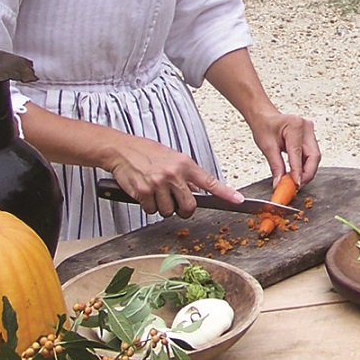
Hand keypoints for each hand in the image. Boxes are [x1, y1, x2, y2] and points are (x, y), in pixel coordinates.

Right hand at [103, 136, 241, 217]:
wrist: (121, 149)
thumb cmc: (146, 152)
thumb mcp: (172, 157)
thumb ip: (185, 174)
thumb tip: (196, 189)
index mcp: (185, 164)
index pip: (209, 182)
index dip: (226, 193)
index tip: (239, 200)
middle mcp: (174, 174)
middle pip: (189, 207)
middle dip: (183, 210)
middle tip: (176, 203)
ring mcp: (158, 183)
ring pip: (168, 211)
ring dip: (162, 207)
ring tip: (155, 192)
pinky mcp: (144, 191)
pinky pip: (151, 210)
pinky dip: (148, 205)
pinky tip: (144, 192)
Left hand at [246, 110, 320, 185]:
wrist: (265, 117)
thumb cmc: (264, 126)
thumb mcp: (267, 147)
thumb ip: (276, 166)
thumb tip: (280, 183)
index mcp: (294, 126)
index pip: (299, 154)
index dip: (298, 171)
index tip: (295, 184)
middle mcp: (306, 127)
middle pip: (314, 156)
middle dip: (307, 173)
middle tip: (297, 185)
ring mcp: (310, 131)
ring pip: (315, 157)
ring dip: (307, 170)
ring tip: (295, 180)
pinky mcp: (310, 137)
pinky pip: (312, 154)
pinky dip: (306, 165)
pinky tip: (298, 172)